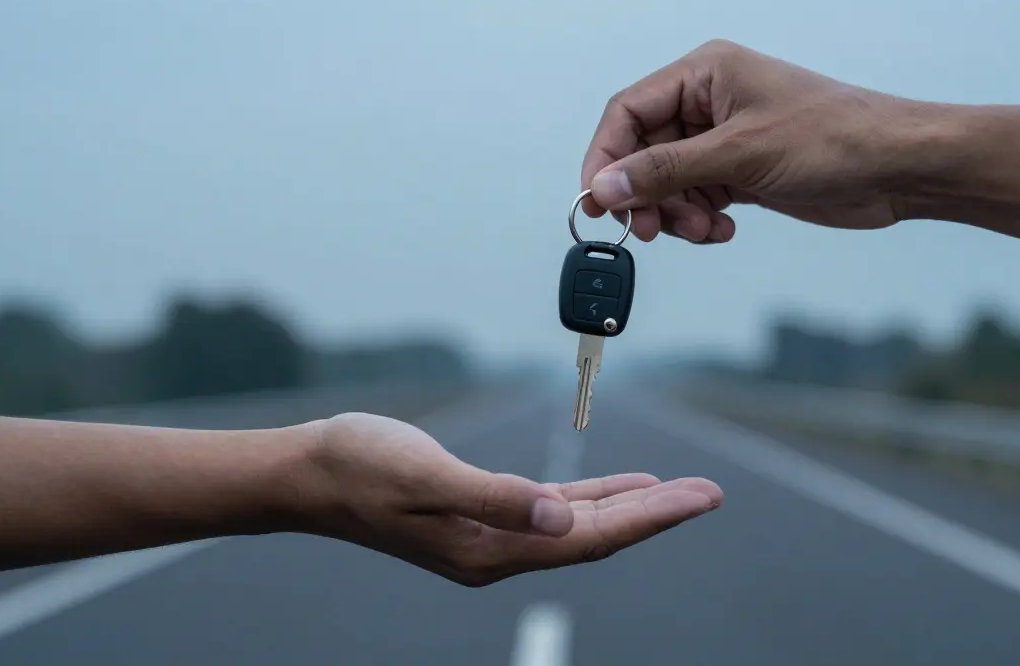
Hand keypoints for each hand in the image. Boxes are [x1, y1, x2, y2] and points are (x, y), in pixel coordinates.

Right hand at [293, 412, 722, 586]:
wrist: (308, 474)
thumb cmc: (358, 467)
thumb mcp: (425, 475)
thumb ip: (496, 498)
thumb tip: (563, 520)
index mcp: (490, 549)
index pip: (591, 539)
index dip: (652, 518)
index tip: (703, 497)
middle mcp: (498, 552)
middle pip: (596, 539)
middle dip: (657, 516)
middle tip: (712, 493)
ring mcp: (490, 538)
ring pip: (579, 527)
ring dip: (630, 508)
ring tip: (680, 492)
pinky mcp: (481, 516)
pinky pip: (552, 513)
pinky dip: (590, 500)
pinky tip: (616, 490)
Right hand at [581, 39, 933, 242]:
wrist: (897, 168)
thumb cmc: (833, 138)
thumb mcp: (740, 154)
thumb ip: (666, 172)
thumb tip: (605, 188)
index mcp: (705, 74)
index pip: (628, 112)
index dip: (606, 158)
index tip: (599, 202)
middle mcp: (709, 103)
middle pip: (643, 152)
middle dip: (645, 195)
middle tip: (650, 231)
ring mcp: (725, 139)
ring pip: (668, 182)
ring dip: (675, 213)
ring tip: (704, 229)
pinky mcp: (741, 172)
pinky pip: (696, 199)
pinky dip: (700, 220)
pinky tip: (724, 228)